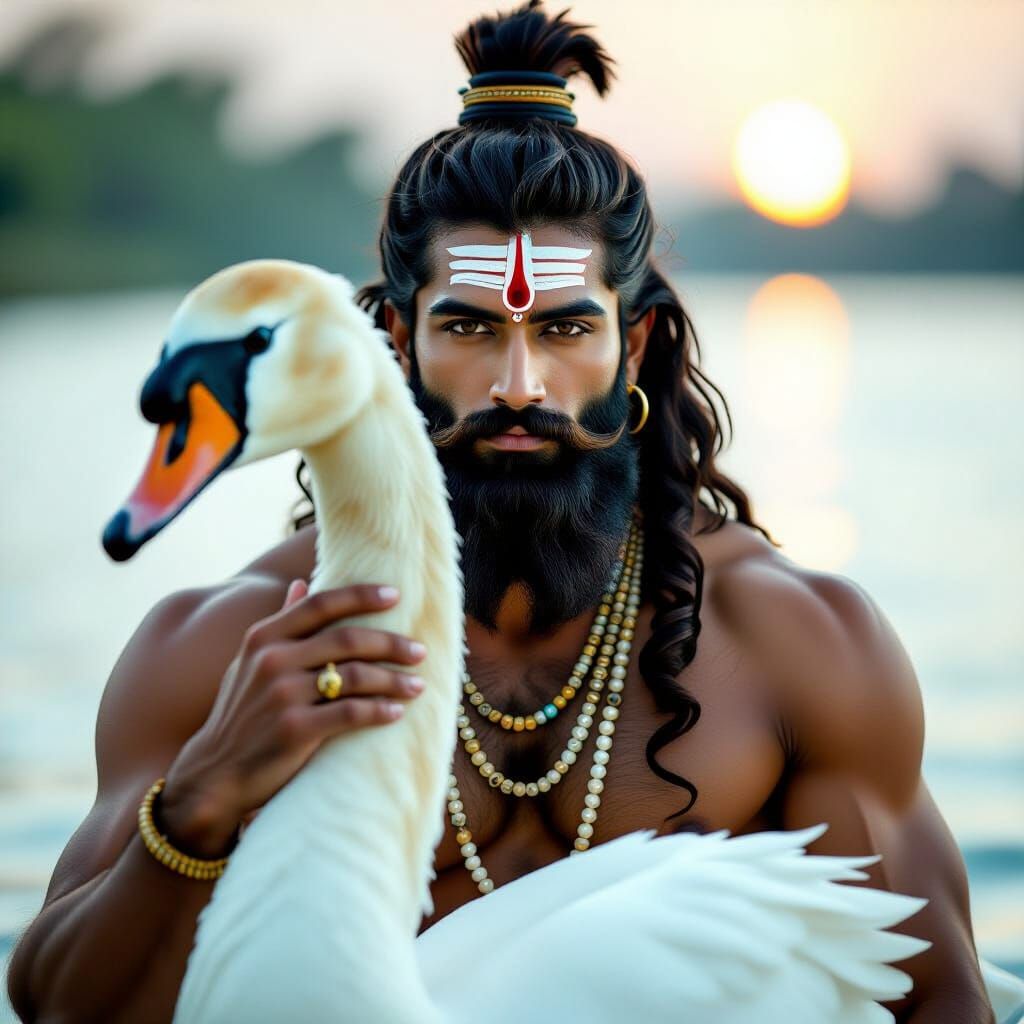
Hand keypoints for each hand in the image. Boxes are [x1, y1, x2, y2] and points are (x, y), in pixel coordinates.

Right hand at [160, 580, 425, 856]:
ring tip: (418, 684)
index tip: (396, 595)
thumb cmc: (241, 713)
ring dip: (394, 679)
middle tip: (419, 650)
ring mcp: (282, 694)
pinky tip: (397, 712)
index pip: (321, 603)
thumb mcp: (250, 662)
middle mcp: (272, 660)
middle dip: (391, 643)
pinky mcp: (294, 729)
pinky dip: (380, 711)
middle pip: (347, 639)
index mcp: (264, 637)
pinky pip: (351, 712)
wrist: (214, 773)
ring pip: (355, 675)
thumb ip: (280, 624)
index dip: (361, 596)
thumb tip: (302, 583)